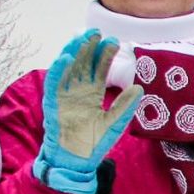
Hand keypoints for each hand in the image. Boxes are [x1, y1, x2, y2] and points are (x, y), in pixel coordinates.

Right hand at [33, 32, 141, 193]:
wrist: (77, 160)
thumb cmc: (94, 143)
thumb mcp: (115, 123)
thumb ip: (126, 106)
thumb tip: (139, 88)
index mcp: (92, 94)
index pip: (98, 71)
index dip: (105, 56)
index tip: (114, 41)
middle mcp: (78, 92)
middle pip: (83, 65)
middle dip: (90, 48)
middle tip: (99, 32)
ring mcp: (65, 96)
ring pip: (68, 69)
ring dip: (74, 53)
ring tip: (82, 37)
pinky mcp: (53, 103)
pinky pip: (55, 84)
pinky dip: (59, 71)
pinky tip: (66, 57)